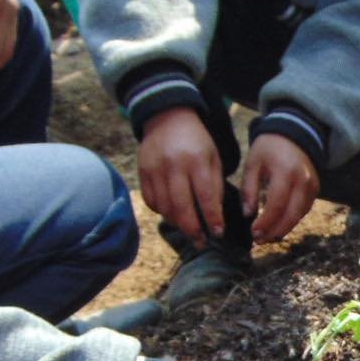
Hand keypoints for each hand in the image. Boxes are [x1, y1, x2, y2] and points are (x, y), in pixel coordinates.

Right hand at [139, 108, 224, 247]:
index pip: (206, 196)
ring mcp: (154, 169)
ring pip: (164, 207)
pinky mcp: (142, 172)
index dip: (212, 218)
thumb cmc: (197, 142)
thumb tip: (213, 217)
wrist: (167, 117)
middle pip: (181, 207)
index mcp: (196, 160)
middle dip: (192, 229)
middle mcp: (173, 165)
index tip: (218, 233)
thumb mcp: (213, 158)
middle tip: (201, 242)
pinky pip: (151, 201)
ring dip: (177, 223)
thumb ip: (215, 186)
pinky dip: (162, 212)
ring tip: (188, 230)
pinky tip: (172, 214)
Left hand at [242, 134, 319, 241]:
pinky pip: (304, 210)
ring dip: (284, 229)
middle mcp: (303, 181)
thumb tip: (248, 214)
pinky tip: (279, 226)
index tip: (253, 232)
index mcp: (285, 172)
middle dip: (275, 231)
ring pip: (299, 215)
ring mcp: (312, 186)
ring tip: (268, 237)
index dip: (266, 222)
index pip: (276, 205)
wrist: (294, 135)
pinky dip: (292, 220)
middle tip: (259, 240)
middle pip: (291, 215)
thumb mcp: (253, 163)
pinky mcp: (315, 190)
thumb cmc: (269, 148)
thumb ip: (249, 189)